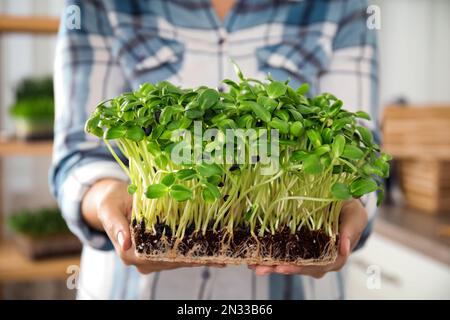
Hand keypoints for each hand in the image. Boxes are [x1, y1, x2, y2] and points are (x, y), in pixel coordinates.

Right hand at [82, 179, 223, 273]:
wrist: (116, 199)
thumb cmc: (112, 200)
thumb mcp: (109, 208)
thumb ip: (115, 224)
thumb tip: (125, 243)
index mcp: (128, 252)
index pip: (154, 258)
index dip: (175, 255)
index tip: (195, 251)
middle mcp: (142, 260)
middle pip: (171, 261)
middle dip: (194, 257)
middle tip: (220, 252)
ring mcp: (153, 258)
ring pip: (178, 261)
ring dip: (199, 258)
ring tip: (223, 254)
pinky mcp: (162, 252)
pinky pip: (180, 256)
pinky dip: (198, 256)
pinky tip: (216, 257)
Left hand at [248, 199, 367, 277]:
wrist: (344, 204)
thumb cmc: (350, 210)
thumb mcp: (354, 216)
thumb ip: (349, 230)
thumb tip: (344, 249)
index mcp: (337, 257)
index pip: (317, 266)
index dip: (299, 268)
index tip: (282, 267)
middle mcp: (322, 262)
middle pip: (299, 269)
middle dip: (279, 269)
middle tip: (261, 269)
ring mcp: (311, 257)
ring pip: (290, 265)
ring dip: (272, 266)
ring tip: (254, 266)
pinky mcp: (301, 250)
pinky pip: (286, 256)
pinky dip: (272, 258)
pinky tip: (256, 259)